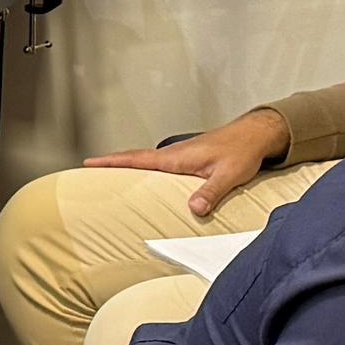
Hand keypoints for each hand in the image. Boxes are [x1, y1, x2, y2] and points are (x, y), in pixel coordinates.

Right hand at [84, 105, 288, 217]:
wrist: (256, 135)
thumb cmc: (242, 151)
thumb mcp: (228, 175)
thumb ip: (210, 192)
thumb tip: (193, 209)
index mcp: (178, 158)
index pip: (137, 159)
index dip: (112, 161)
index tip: (89, 163)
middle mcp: (175, 155)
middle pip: (135, 159)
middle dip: (111, 164)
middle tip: (88, 170)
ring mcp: (181, 156)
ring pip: (147, 161)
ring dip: (127, 166)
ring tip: (109, 177)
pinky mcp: (189, 160)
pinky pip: (160, 165)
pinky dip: (145, 169)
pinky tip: (146, 180)